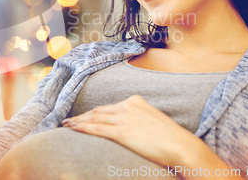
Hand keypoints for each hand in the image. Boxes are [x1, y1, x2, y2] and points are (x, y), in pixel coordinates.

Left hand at [62, 95, 244, 179]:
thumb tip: (130, 128)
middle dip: (82, 116)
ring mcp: (124, 117)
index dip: (94, 112)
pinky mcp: (122, 131)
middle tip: (69, 120)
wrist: (180, 146)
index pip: (109, 107)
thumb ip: (138, 119)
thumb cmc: (170, 138)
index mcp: (135, 101)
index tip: (84, 116)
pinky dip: (82, 127)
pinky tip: (73, 128)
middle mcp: (128, 105)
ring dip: (78, 121)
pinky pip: (97, 128)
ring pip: (95, 118)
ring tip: (67, 125)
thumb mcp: (152, 121)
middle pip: (99, 111)